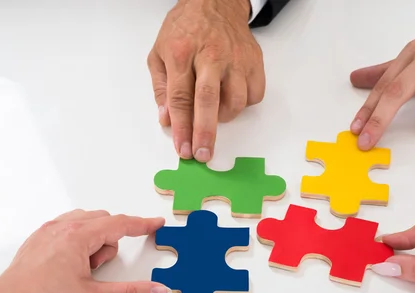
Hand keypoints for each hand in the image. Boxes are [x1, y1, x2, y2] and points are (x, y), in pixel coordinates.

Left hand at [0, 210, 171, 292]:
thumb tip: (155, 291)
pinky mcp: (38, 242)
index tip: (155, 223)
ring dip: (93, 243)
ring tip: (84, 271)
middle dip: (110, 243)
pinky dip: (77, 243)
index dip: (142, 224)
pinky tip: (71, 267)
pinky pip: (68, 230)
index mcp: (77, 235)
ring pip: (85, 225)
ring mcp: (48, 233)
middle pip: (103, 222)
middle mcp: (62, 227)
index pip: (120, 224)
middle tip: (99, 269)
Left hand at [147, 0, 265, 162]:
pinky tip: (231, 98)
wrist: (216, 2)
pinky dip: (244, 104)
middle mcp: (211, 56)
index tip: (182, 148)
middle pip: (208, 101)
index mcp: (182, 53)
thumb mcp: (159, 52)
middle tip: (202, 154)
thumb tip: (167, 119)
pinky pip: (254, 95)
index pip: (180, 98)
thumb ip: (161, 87)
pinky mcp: (254, 61)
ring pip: (236, 101)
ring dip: (224, 117)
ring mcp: (236, 58)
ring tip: (214, 114)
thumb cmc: (186, 29)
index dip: (181, 127)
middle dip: (204, 132)